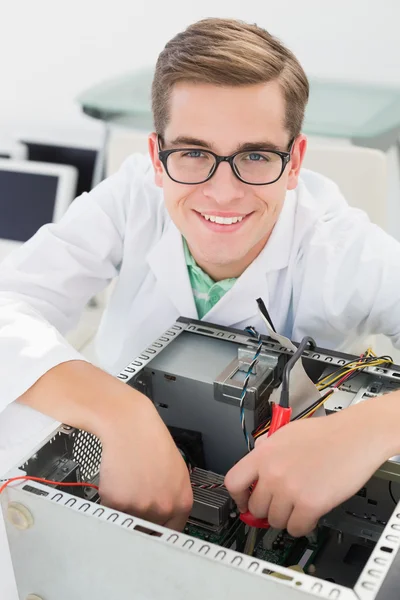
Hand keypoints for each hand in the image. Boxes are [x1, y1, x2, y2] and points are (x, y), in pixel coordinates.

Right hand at [97, 390, 192, 530]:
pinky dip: (110, 498)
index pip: (173, 532)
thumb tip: (168, 517)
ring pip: (128, 519)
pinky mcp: (118, 503)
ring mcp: (141, 507)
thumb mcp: (175, 472)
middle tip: (136, 493)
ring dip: (125, 506)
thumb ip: (172, 498)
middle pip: (149, 528)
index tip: (153, 529)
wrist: (129, 426)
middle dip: (141, 516)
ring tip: (128, 479)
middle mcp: (164, 508)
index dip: (160, 529)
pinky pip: (111, 510)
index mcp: (182, 501)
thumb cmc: (150, 442)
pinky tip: (117, 477)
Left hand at [225, 398, 395, 536]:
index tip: (244, 502)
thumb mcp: (286, 432)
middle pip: (255, 508)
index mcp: (263, 454)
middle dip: (267, 510)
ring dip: (286, 518)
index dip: (238, 497)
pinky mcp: (310, 505)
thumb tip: (257, 455)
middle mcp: (273, 473)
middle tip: (279, 506)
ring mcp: (290, 490)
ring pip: (275, 521)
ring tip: (298, 506)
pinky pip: (296, 528)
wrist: (353, 437)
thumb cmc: (325, 433)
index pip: (234, 482)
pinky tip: (310, 513)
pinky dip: (303, 525)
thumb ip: (268, 447)